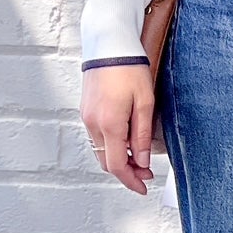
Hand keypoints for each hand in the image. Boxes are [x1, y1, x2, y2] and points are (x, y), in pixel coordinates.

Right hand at [80, 65, 155, 195]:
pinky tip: (125, 140)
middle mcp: (93, 124)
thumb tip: (141, 161)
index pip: (117, 165)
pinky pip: (97, 138)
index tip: (143, 187)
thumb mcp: (145, 103)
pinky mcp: (86, 111)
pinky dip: (110, 146)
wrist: (108, 45)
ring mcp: (87, 118)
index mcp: (110, 124)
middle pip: (107, 162)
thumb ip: (142, 135)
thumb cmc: (129, 69)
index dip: (131, 180)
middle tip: (146, 172)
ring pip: (100, 151)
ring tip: (138, 156)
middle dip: (126, 172)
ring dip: (118, 159)